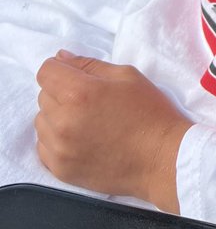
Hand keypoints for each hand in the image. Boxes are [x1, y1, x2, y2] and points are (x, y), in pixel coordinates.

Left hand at [35, 51, 189, 210]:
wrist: (162, 158)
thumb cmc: (149, 112)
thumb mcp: (127, 75)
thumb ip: (89, 65)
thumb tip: (61, 58)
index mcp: (79, 93)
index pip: (46, 72)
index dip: (60, 68)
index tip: (74, 74)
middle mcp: (63, 121)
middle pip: (43, 95)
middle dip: (61, 91)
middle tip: (89, 99)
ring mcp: (60, 149)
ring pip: (42, 121)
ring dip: (57, 116)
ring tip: (85, 120)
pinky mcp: (61, 170)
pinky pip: (43, 146)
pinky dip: (56, 140)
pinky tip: (80, 138)